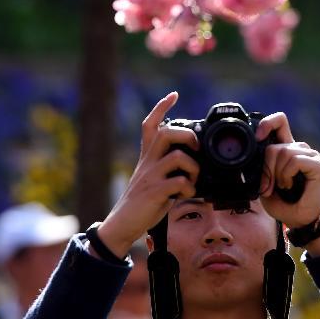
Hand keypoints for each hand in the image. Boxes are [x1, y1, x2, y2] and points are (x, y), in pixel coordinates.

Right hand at [97, 92, 199, 257]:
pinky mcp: (155, 192)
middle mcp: (147, 162)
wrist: (122, 224)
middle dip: (187, 136)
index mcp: (146, 156)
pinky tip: (185, 195)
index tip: (173, 95)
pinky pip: (179, 182)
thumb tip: (194, 162)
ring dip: (193, 168)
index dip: (161, 108)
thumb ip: (167, 168)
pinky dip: (188, 188)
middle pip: (166, 133)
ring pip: (177, 157)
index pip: (150, 124)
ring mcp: (150, 176)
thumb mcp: (152, 178)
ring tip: (193, 179)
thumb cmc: (142, 202)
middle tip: (197, 148)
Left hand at [256, 111, 319, 228]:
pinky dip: (287, 175)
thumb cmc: (283, 203)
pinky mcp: (317, 164)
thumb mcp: (264, 184)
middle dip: (266, 168)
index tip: (257, 137)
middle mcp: (298, 149)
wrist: (300, 220)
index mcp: (286, 148)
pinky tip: (289, 185)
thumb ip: (261, 167)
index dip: (267, 123)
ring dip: (277, 174)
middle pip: (274, 145)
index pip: (280, 122)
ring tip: (283, 186)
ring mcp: (309, 155)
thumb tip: (254, 152)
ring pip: (283, 152)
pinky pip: (294, 161)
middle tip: (269, 186)